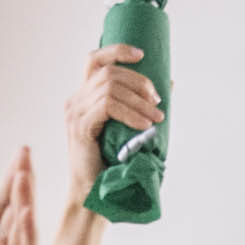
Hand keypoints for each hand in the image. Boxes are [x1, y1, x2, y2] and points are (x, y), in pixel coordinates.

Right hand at [65, 44, 163, 200]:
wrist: (91, 193)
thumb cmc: (109, 163)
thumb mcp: (125, 128)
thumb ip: (138, 105)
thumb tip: (170, 82)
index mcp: (83, 97)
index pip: (94, 60)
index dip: (118, 51)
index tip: (142, 54)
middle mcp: (75, 101)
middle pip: (108, 72)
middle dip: (138, 81)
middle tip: (157, 100)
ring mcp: (75, 113)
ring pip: (110, 88)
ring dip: (139, 101)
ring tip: (156, 117)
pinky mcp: (80, 127)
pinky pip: (108, 107)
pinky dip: (131, 114)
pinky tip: (144, 126)